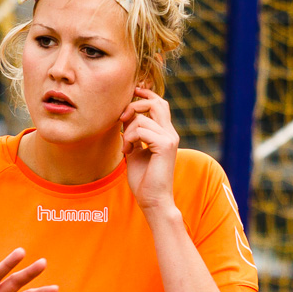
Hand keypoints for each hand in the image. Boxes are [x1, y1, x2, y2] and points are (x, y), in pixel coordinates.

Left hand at [121, 88, 179, 214]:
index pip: (159, 104)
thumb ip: (134, 134)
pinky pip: (141, 130)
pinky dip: (129, 138)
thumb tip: (126, 118)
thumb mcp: (135, 151)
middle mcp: (170, 134)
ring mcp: (169, 139)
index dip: (146, 95)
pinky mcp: (165, 146)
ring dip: (127, 131)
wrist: (153, 200)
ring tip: (126, 147)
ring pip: (143, 118)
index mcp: (165, 133)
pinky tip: (127, 152)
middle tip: (122, 120)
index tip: (133, 91)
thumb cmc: (143, 179)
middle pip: (156, 103)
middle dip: (135, 105)